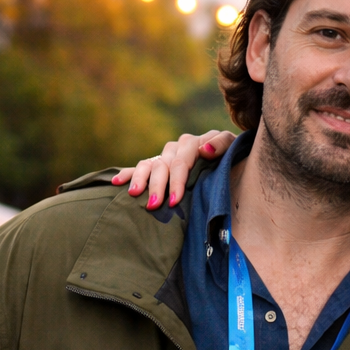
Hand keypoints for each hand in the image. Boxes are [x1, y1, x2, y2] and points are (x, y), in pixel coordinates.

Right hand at [111, 130, 235, 209]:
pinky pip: (139, 167)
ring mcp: (165, 156)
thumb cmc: (232, 156)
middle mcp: (176, 148)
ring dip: (140, 179)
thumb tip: (204, 149)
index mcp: (193, 143)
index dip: (177, 181)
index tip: (174, 201)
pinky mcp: (158, 164)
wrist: (231, 158)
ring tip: (134, 194)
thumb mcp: (233, 147)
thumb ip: (222, 145)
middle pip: (163, 166)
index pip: (181, 162)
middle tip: (154, 205)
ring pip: (149, 165)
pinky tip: (116, 182)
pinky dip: (127, 173)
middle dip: (158, 186)